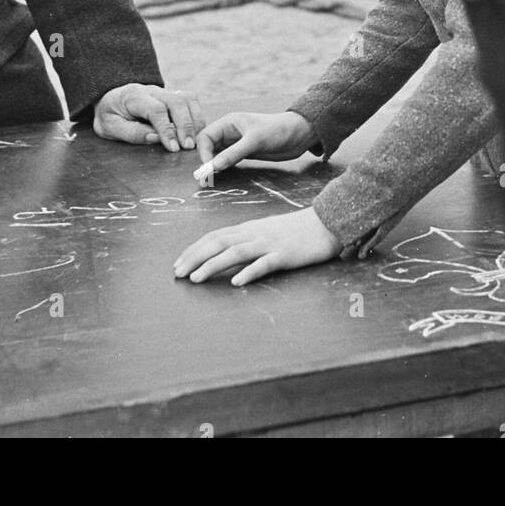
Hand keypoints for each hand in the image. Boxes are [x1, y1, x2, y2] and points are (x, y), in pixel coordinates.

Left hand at [93, 84, 204, 150]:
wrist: (110, 99)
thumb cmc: (110, 116)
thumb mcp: (110, 127)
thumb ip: (132, 132)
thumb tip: (155, 138)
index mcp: (134, 96)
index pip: (156, 109)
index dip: (167, 129)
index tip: (173, 148)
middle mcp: (152, 90)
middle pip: (176, 101)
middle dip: (186, 125)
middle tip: (188, 147)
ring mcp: (165, 90)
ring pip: (187, 99)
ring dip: (195, 121)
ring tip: (195, 142)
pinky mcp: (173, 95)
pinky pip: (191, 101)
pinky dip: (197, 116)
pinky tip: (196, 132)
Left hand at [174, 207, 342, 285]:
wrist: (326, 223)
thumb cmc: (296, 230)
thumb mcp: (267, 231)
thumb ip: (248, 239)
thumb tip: (226, 251)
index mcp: (249, 228)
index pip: (215, 236)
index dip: (194, 249)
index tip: (178, 263)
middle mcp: (255, 233)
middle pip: (219, 242)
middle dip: (195, 257)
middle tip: (177, 274)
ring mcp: (270, 243)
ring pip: (237, 252)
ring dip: (213, 265)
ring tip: (196, 278)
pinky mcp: (285, 255)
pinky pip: (265, 264)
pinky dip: (249, 272)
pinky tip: (236, 282)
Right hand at [193, 110, 315, 182]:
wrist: (299, 135)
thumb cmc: (277, 130)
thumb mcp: (254, 141)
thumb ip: (233, 154)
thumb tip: (212, 167)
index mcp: (229, 123)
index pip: (206, 137)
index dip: (203, 152)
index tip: (208, 168)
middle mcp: (230, 132)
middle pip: (208, 146)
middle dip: (206, 161)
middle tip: (206, 179)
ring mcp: (237, 143)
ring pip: (217, 155)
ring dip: (213, 166)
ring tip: (211, 180)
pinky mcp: (244, 153)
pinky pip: (227, 160)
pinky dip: (223, 168)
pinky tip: (222, 176)